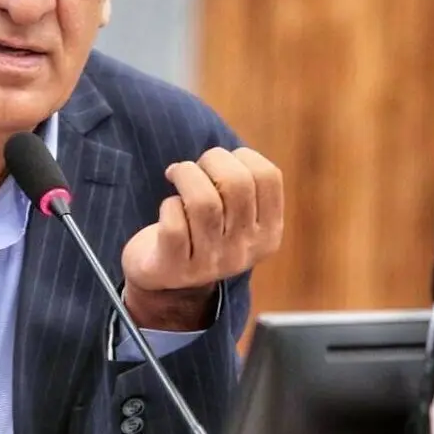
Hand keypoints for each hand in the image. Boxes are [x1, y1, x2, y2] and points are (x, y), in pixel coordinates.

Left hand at [120, 147, 283, 330]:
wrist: (165, 278)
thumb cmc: (199, 230)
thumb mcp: (233, 214)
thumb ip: (240, 185)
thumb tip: (226, 155)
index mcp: (268, 233)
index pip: (268, 177)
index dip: (240, 156)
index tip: (219, 162)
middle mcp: (244, 251)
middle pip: (237, 184)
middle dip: (211, 160)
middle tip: (194, 167)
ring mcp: (211, 264)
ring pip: (204, 202)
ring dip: (185, 176)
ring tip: (176, 175)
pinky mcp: (175, 268)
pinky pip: (173, 225)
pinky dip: (168, 206)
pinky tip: (168, 208)